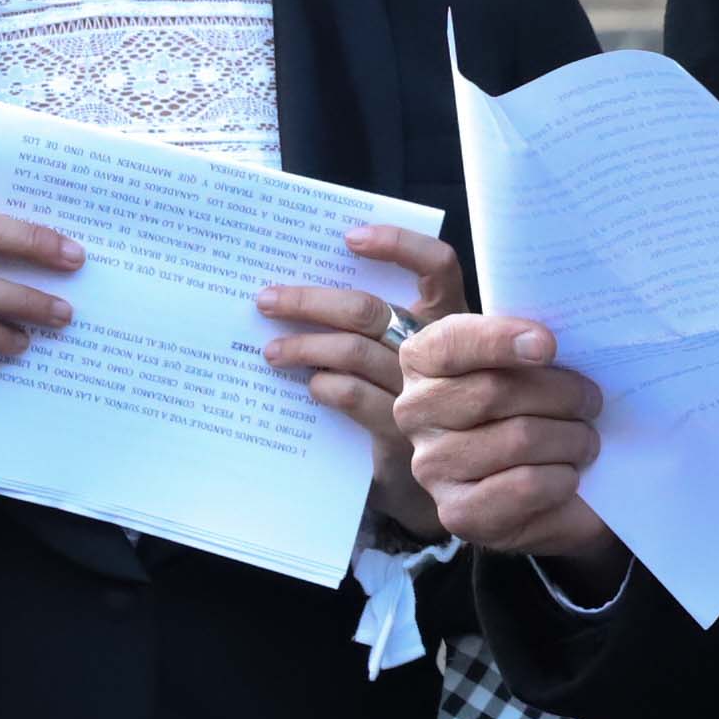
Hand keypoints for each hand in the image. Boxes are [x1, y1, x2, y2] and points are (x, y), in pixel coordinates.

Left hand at [261, 227, 467, 541]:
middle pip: (370, 310)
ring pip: (352, 351)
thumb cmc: (418, 402)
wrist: (441, 479)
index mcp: (450, 319)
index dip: (399, 245)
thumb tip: (309, 284)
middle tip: (267, 299)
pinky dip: (323, 386)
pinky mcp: (402, 432)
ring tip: (272, 350)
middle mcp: (442, 351)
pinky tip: (311, 386)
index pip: (437, 266)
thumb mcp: (411, 356)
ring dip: (304, 346)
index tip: (349, 239)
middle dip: (310, 300)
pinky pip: (352, 395)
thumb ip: (380, 323)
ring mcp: (424, 392)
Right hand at [393, 313, 619, 586]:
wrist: (554, 485)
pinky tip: (567, 475)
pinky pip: (525, 486)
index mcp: (423, 361)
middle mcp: (414, 412)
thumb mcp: (530, 362)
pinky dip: (561, 478)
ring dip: (571, 439)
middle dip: (561, 394)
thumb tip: (549, 340)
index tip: (549, 345)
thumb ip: (529, 341)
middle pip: (493, 391)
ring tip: (585, 441)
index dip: (500, 340)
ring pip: (518, 438)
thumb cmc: (539, 406)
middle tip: (592, 401)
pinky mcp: (457, 512)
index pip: (451, 343)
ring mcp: (430, 465)